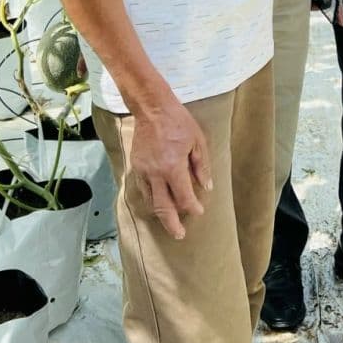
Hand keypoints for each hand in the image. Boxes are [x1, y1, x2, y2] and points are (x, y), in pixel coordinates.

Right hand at [127, 97, 210, 239]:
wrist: (152, 108)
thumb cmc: (178, 122)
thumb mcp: (197, 141)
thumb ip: (201, 166)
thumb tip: (206, 187)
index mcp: (173, 167)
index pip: (183, 197)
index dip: (192, 207)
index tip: (199, 211)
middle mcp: (155, 173)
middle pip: (162, 207)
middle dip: (171, 224)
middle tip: (179, 235)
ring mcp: (143, 170)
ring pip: (150, 200)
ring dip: (160, 212)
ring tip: (169, 221)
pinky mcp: (135, 165)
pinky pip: (143, 188)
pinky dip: (151, 198)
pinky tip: (157, 201)